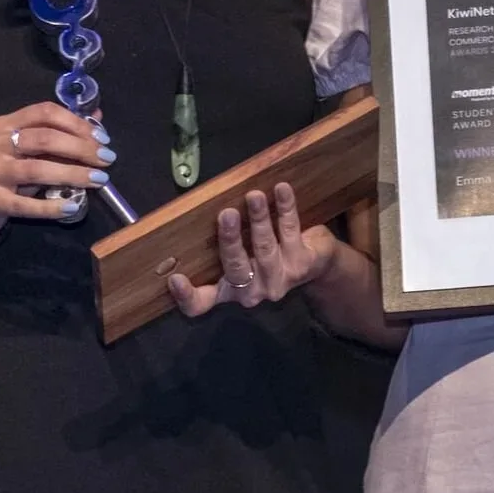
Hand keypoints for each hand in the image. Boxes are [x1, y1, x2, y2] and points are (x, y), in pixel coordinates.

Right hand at [0, 102, 114, 240]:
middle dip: (81, 148)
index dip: (77, 122)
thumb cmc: (4, 172)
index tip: (102, 137)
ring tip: (98, 180)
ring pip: (37, 169)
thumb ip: (58, 134)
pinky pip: (27, 204)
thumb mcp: (26, 149)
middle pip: (44, 139)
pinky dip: (52, 206)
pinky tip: (73, 206)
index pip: (45, 112)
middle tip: (106, 159)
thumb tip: (97, 120)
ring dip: (73, 174)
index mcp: (5, 124)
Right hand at [168, 182, 338, 315]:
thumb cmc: (267, 252)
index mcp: (230, 289)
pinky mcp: (304, 264)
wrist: (318, 261)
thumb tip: (199, 210)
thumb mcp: (242, 252)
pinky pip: (290, 231)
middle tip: (227, 214)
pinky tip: (282, 190)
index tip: (175, 279)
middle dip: (230, 240)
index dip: (187, 296)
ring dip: (259, 219)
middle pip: (236, 267)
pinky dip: (285, 208)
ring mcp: (279, 280)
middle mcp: (252, 290)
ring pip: (265, 247)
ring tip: (254, 196)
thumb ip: (221, 242)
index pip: (202, 302)